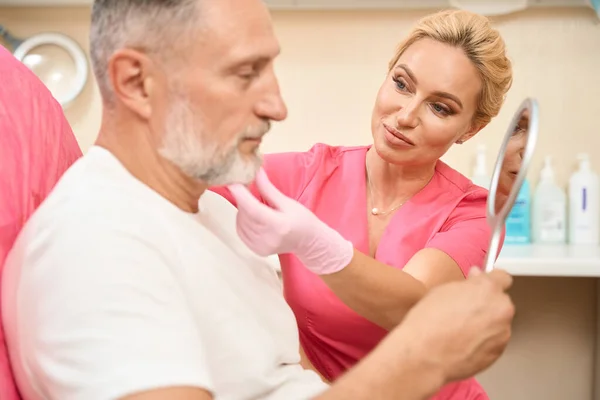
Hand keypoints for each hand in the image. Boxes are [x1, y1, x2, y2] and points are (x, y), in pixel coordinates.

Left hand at [228, 169, 353, 274]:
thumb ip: (268, 189)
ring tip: (256, 206)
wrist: (309, 242)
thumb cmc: (302, 220)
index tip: (232, 182)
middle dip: (243, 200)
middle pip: (245, 215)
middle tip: (249, 191)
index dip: (240, 195)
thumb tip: (255, 171)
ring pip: (240, 223)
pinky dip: (243, 222)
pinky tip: (253, 218)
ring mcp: (261, 247)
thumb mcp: (288, 202)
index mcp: (279, 225)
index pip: (253, 209)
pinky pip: (241, 233)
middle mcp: (268, 238)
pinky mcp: (257, 251)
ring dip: (243, 211)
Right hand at [394, 268, 514, 382]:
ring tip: (460, 329)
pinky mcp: (498, 352)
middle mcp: (501, 309)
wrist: (424, 355)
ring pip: (497, 323)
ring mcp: (502, 333)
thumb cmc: (429, 324)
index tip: (483, 284)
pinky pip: (494, 341)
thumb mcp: (442, 290)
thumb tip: (473, 281)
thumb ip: (466, 284)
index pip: (502, 277)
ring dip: (485, 324)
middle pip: (500, 302)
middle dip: (486, 304)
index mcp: (488, 289)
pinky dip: (483, 341)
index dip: (490, 280)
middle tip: (464, 309)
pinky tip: (463, 341)